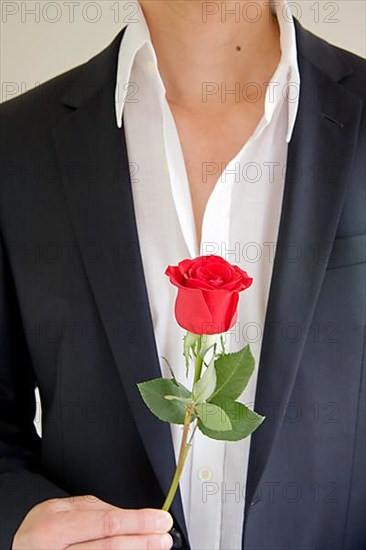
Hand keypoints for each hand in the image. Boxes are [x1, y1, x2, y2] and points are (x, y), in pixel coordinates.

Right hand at [12, 494, 173, 548]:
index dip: (139, 522)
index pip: (108, 524)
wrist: (21, 547)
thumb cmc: (43, 527)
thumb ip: (97, 511)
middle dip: (143, 541)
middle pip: (111, 548)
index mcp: (57, 528)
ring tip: (156, 546)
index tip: (160, 520)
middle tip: (164, 536)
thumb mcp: (65, 509)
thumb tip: (132, 517)